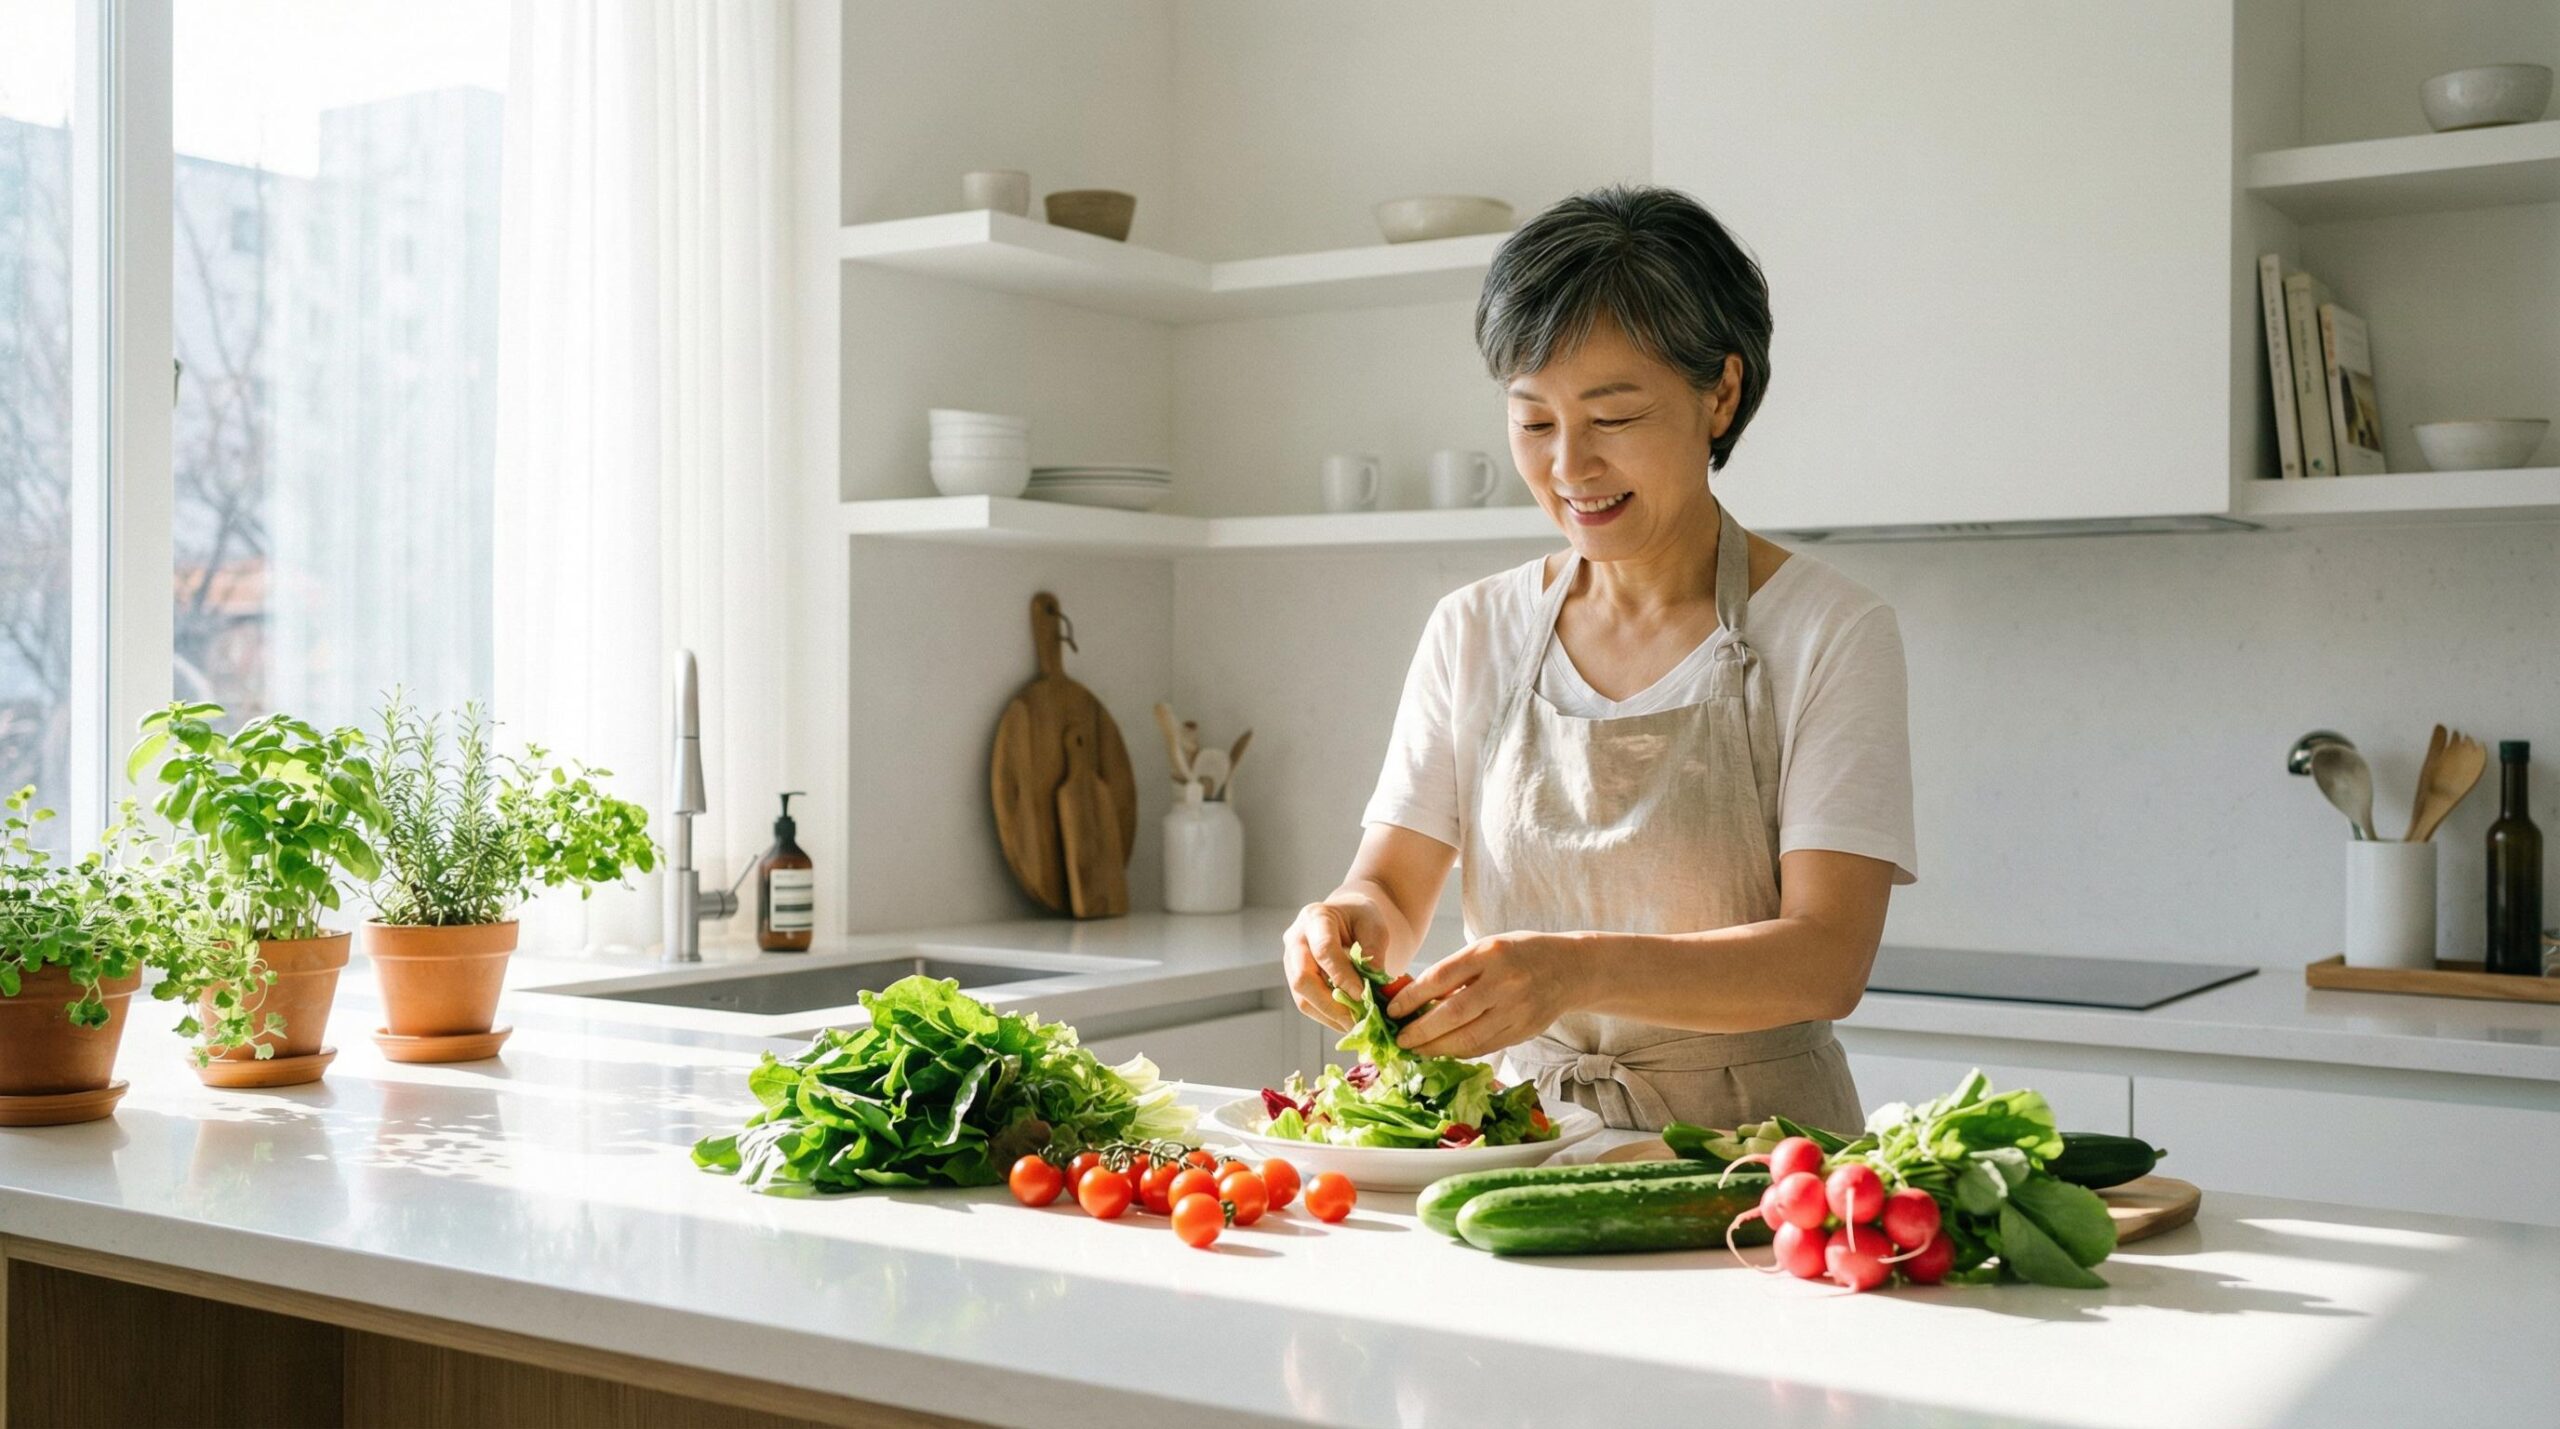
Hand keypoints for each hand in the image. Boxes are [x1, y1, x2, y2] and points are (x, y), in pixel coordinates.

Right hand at [1283, 898, 1386, 1031]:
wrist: (1346, 918)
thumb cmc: (1361, 919)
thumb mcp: (1375, 926)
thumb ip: (1373, 951)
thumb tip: (1371, 985)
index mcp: (1315, 918)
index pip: (1323, 950)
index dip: (1342, 975)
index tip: (1362, 995)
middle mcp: (1295, 940)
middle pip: (1302, 978)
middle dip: (1330, 1003)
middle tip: (1356, 1019)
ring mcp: (1291, 962)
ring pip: (1302, 997)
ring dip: (1329, 1015)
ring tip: (1355, 1025)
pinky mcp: (1295, 979)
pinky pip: (1306, 1004)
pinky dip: (1327, 1017)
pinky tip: (1347, 1021)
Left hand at [1384, 931, 1590, 1058]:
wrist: (1570, 968)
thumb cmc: (1519, 954)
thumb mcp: (1487, 949)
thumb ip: (1456, 972)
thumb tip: (1416, 1000)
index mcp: (1489, 953)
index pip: (1440, 978)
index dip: (1412, 998)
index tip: (1393, 1010)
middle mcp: (1503, 982)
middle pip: (1453, 1014)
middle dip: (1421, 1031)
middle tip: (1399, 1039)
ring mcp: (1516, 1010)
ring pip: (1469, 1038)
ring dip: (1437, 1048)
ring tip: (1416, 1050)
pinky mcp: (1524, 1031)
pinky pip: (1485, 1048)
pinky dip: (1460, 1051)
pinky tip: (1443, 1051)